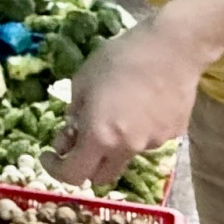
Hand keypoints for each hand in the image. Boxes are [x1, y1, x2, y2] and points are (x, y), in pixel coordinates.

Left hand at [43, 10, 209, 186]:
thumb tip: (71, 131)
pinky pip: (148, 139)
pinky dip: (138, 130)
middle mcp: (127, 148)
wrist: (172, 47)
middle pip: (101, 177)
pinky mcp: (173, 133)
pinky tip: (143, 103)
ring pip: (126, 155)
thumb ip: (74, 113)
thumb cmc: (120, 58)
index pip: (73, 174)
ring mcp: (153, 143)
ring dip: (114, 143)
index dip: (56, 169)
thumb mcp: (83, 80)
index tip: (50, 155)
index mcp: (100, 137)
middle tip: (80, 142)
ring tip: (118, 109)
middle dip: (85, 165)